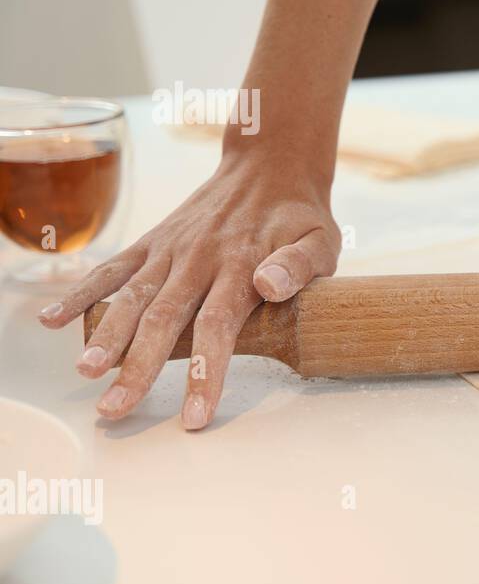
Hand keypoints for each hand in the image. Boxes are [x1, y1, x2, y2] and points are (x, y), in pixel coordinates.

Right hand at [38, 155, 339, 429]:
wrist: (269, 168)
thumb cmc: (299, 218)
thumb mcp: (320, 241)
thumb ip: (300, 266)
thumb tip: (270, 286)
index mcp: (241, 265)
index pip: (218, 326)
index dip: (204, 371)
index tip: (193, 415)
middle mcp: (199, 258)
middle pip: (163, 319)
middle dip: (138, 368)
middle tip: (116, 409)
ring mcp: (171, 250)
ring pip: (131, 297)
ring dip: (106, 336)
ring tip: (86, 372)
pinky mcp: (152, 243)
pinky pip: (112, 269)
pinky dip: (80, 292)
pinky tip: (52, 320)